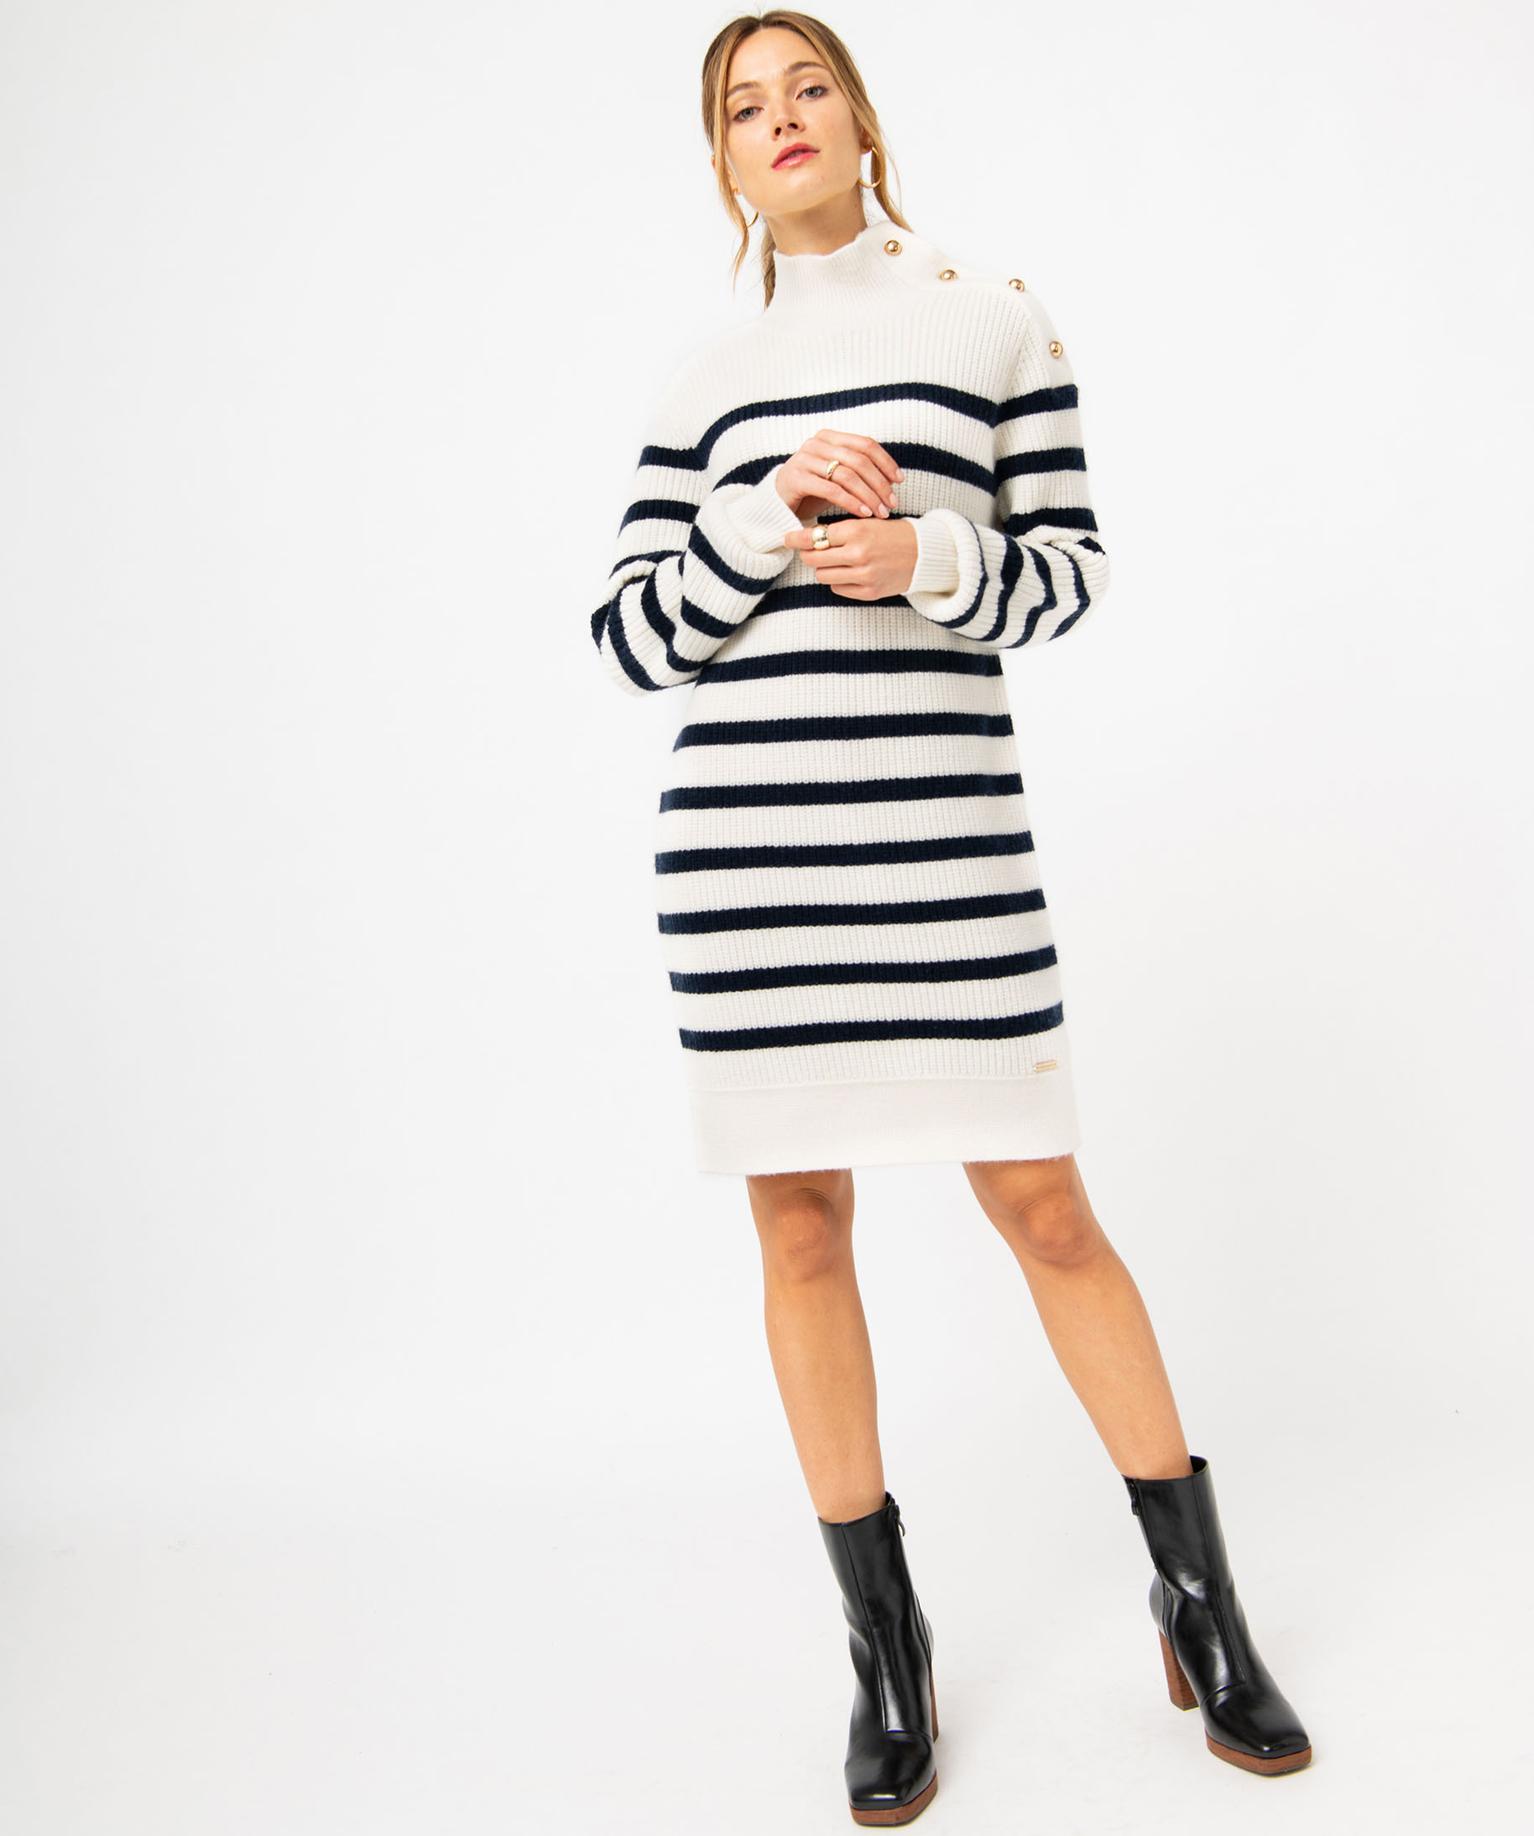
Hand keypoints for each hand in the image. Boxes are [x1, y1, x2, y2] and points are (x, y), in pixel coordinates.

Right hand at [773, 428, 901, 522]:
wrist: (778, 502)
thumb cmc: (813, 490)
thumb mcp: (838, 477)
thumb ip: (860, 472)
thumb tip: (893, 480)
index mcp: (830, 437)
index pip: (865, 444)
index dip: (885, 462)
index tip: (900, 481)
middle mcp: (816, 443)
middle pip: (858, 460)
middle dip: (879, 483)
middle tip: (892, 503)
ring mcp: (804, 458)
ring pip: (847, 475)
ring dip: (868, 495)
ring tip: (880, 512)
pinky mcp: (797, 478)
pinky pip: (831, 489)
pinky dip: (851, 502)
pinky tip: (863, 513)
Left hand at [782, 513, 919, 600]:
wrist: (924, 554)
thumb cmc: (892, 534)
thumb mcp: (868, 521)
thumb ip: (840, 529)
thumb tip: (807, 536)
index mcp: (858, 530)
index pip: (815, 536)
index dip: (797, 538)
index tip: (787, 537)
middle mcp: (859, 554)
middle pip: (814, 558)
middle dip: (807, 554)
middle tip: (808, 549)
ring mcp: (864, 575)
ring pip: (823, 575)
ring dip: (822, 568)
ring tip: (832, 560)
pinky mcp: (869, 592)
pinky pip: (838, 589)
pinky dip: (837, 581)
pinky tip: (847, 572)